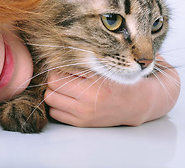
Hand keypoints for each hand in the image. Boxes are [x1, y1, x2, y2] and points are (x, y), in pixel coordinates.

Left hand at [44, 57, 180, 126]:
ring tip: (66, 89)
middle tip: (63, 78)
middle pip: (49, 90)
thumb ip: (79, 64)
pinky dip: (58, 106)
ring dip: (54, 94)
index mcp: (92, 86)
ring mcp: (83, 116)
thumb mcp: (102, 68)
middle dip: (53, 82)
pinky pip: (55, 114)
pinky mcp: (81, 124)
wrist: (135, 103)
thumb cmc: (117, 81)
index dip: (56, 70)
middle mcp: (86, 103)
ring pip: (50, 102)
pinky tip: (68, 100)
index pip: (55, 77)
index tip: (64, 69)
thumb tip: (53, 60)